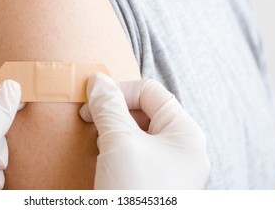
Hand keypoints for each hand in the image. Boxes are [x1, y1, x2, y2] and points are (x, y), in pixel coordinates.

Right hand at [80, 73, 209, 188]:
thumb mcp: (120, 143)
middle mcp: (182, 148)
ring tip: (95, 137)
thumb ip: (108, 107)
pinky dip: (116, 146)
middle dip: (115, 110)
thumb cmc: (135, 194)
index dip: (120, 90)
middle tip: (89, 119)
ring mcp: (169, 166)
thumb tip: (98, 81)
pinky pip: (136, 151)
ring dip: (113, 128)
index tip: (91, 101)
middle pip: (146, 110)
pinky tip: (102, 154)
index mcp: (185, 133)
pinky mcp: (154, 180)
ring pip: (139, 131)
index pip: (151, 92)